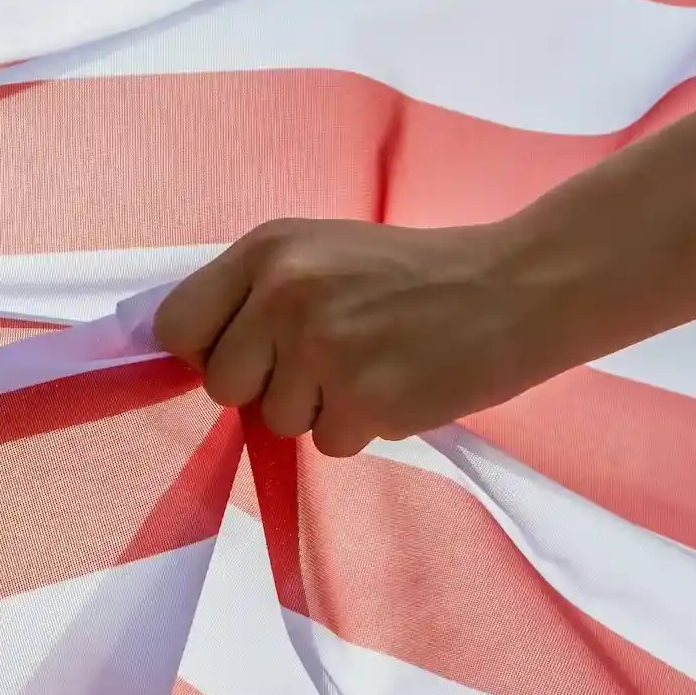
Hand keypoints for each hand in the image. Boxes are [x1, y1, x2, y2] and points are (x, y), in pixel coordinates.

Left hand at [150, 218, 550, 456]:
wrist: (519, 287)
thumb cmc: (413, 275)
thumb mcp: (320, 253)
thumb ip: (254, 294)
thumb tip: (193, 357)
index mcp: (267, 249)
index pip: (177, 326)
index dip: (207, 351)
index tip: (246, 352)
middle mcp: (285, 293)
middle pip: (223, 385)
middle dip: (267, 387)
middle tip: (327, 360)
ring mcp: (324, 348)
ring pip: (275, 420)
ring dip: (319, 409)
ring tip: (373, 364)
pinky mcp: (365, 399)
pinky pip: (327, 444)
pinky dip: (360, 429)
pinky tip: (398, 386)